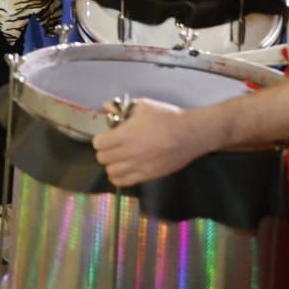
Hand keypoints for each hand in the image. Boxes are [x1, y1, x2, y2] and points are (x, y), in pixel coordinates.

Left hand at [93, 99, 207, 186]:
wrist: (190, 134)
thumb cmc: (166, 117)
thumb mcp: (144, 106)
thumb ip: (123, 108)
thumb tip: (106, 106)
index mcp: (125, 135)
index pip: (98, 143)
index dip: (101, 139)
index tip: (107, 135)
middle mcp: (128, 153)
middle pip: (102, 158)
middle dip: (105, 151)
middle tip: (113, 146)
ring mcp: (137, 167)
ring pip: (111, 172)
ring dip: (112, 164)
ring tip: (119, 158)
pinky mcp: (147, 176)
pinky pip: (124, 182)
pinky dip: (120, 177)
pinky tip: (125, 169)